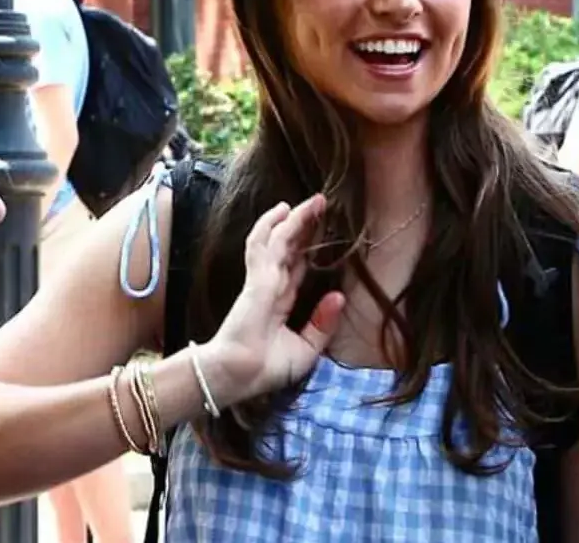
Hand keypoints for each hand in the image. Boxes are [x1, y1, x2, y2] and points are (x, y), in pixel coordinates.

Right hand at [200, 195, 344, 405]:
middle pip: (290, 247)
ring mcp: (262, 280)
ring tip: (313, 201)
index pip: (298, 267)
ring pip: (278, 239)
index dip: (308, 248)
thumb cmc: (266, 369)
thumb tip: (339, 296)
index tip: (322, 230)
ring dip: (294, 219)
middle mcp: (272, 286)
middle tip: (322, 203)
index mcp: (281, 302)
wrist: (239, 376)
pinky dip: (272, 225)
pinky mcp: (257, 279)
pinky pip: (264, 245)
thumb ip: (322, 324)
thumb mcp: (306, 349)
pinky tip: (284, 210)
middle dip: (304, 225)